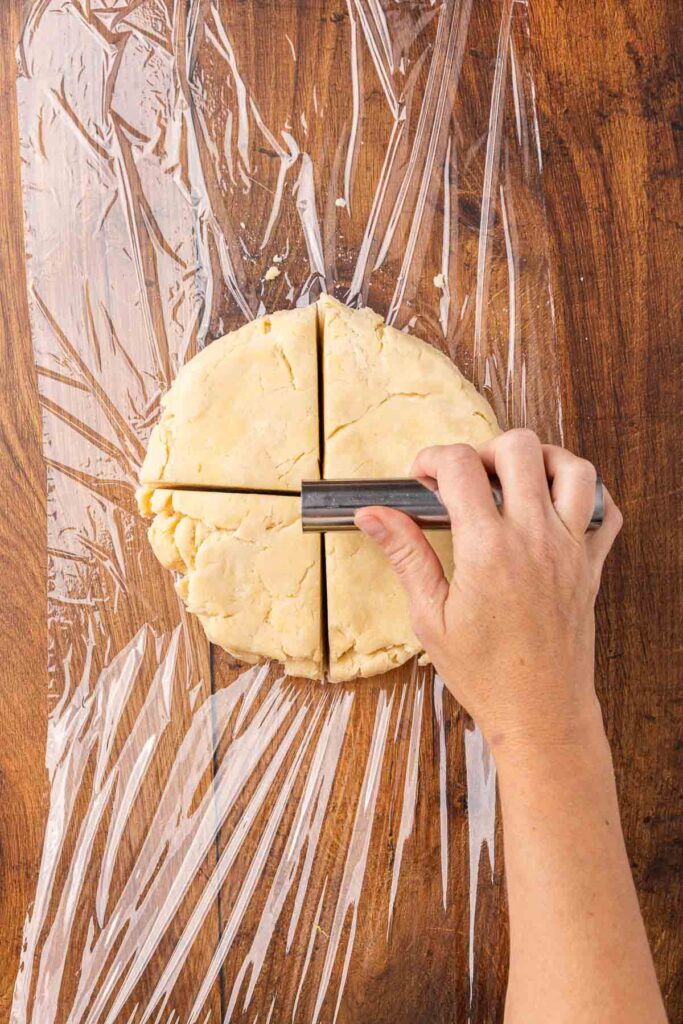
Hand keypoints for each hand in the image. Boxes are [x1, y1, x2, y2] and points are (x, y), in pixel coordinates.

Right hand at [355, 429, 622, 759]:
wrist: (541, 712)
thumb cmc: (485, 673)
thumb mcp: (430, 617)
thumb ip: (406, 555)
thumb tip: (374, 515)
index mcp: (488, 549)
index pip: (460, 466)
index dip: (432, 459)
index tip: (423, 477)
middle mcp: (535, 538)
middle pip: (520, 448)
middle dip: (485, 450)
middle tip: (468, 479)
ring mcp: (571, 548)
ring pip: (574, 467)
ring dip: (541, 461)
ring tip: (515, 482)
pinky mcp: (593, 564)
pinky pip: (607, 509)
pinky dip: (587, 494)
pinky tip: (555, 507)